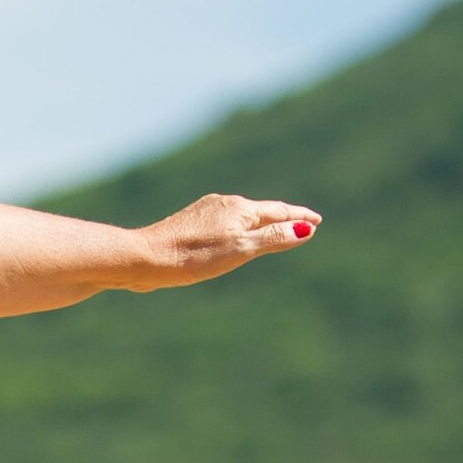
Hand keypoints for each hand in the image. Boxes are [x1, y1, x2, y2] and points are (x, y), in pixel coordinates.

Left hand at [127, 192, 318, 289]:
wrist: (145, 258)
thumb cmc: (193, 257)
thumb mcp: (239, 250)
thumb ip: (272, 239)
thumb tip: (305, 229)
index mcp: (239, 209)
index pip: (279, 211)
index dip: (299, 217)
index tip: (317, 220)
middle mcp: (223, 203)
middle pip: (261, 211)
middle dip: (282, 217)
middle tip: (302, 223)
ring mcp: (204, 211)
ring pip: (241, 215)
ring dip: (260, 222)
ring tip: (271, 228)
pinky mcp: (189, 223)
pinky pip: (224, 221)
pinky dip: (238, 227)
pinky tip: (230, 234)